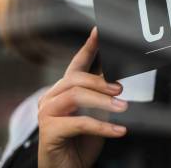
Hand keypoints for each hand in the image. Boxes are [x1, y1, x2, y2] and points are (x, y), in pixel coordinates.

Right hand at [37, 27, 127, 167]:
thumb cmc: (82, 141)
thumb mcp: (97, 114)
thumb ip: (103, 95)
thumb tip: (119, 77)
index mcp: (64, 90)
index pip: (77, 63)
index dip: (88, 46)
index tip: (98, 30)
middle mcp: (52, 97)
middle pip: (76, 79)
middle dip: (101, 82)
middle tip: (121, 89)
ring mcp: (47, 113)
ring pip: (76, 97)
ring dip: (103, 102)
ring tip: (122, 108)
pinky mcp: (48, 131)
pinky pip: (79, 122)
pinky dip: (102, 126)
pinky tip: (119, 130)